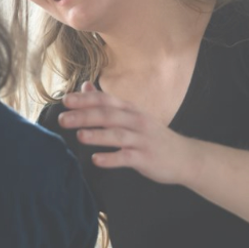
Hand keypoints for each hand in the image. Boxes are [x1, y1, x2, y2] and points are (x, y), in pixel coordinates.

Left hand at [58, 82, 201, 185]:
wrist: (185, 157)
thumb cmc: (152, 136)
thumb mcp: (132, 116)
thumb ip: (108, 103)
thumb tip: (84, 87)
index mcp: (130, 110)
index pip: (105, 100)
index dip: (84, 100)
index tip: (64, 100)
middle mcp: (136, 121)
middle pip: (108, 115)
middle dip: (84, 116)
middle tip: (62, 119)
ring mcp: (142, 139)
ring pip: (117, 135)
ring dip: (98, 135)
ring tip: (79, 136)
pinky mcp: (146, 158)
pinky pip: (127, 157)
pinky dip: (111, 158)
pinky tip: (96, 160)